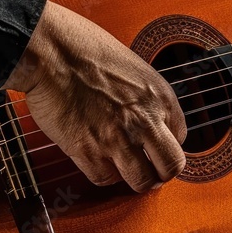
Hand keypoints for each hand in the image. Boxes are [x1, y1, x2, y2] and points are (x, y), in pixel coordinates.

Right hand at [2, 1, 186, 192]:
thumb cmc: (86, 50)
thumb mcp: (135, 70)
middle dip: (163, 173)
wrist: (50, 50)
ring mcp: (117, 138)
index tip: (155, 148)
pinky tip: (100, 162)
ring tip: (127, 172)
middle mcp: (145, 120)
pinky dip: (104, 175)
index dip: (166, 145)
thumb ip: (147, 99)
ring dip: (136, 180)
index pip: (181, 138)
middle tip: (153, 173)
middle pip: (171, 166)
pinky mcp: (87, 150)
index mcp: (160, 98)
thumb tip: (152, 122)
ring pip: (142, 181)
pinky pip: (105, 179)